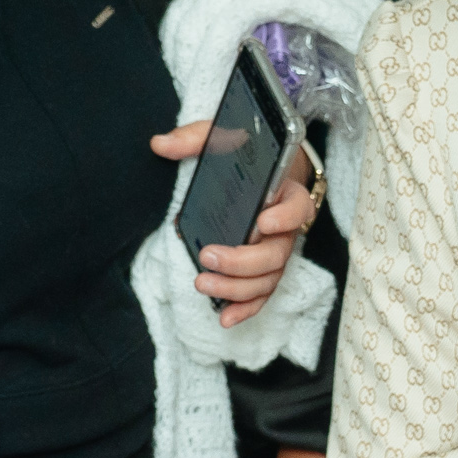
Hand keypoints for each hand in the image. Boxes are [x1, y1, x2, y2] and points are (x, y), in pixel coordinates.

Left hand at [145, 127, 320, 326]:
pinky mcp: (264, 271)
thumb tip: (160, 144)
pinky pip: (261, 295)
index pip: (297, 207)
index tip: (261, 221)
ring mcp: (276, 252)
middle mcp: (286, 228)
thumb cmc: (245, 155)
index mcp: (285, 193)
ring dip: (238, 289)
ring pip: (268, 279)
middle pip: (277, 253)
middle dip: (243, 261)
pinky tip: (225, 318)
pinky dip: (245, 309)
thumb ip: (196, 139)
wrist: (267, 173)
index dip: (284, 218)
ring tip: (203, 284)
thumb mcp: (224, 138)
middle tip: (209, 257)